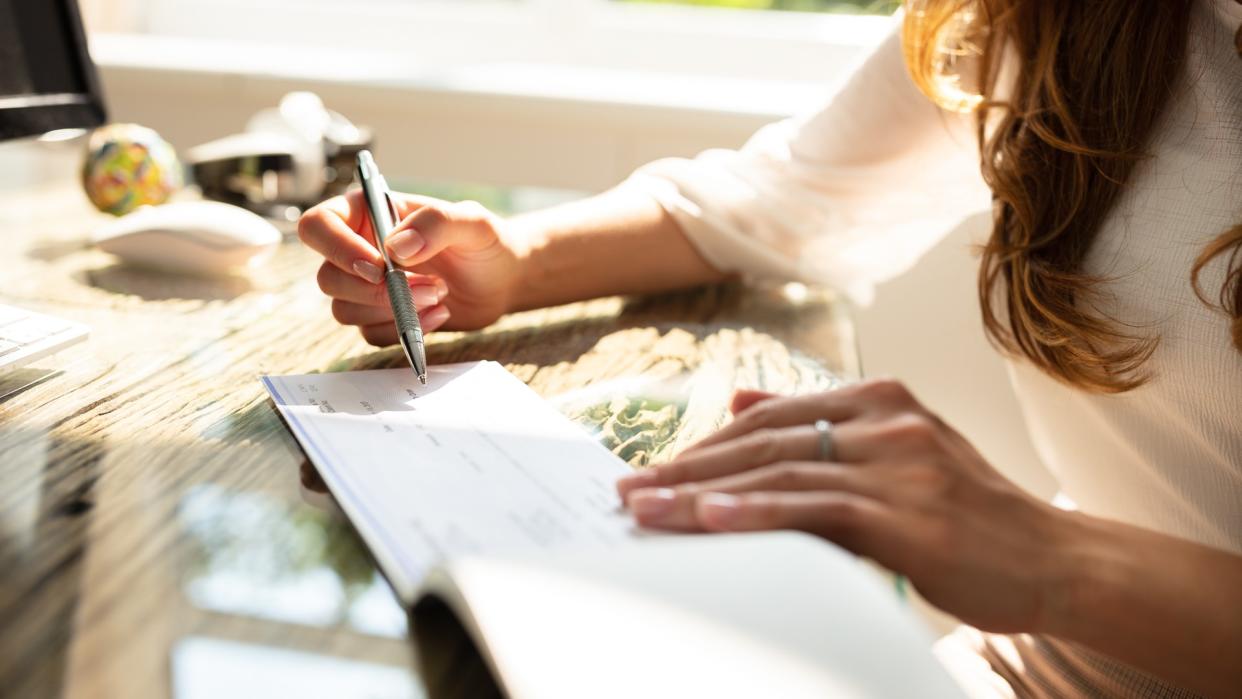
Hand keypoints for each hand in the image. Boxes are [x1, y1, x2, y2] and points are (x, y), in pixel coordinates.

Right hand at [298, 191, 521, 344]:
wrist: (502, 279)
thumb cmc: (485, 242)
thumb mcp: (472, 222)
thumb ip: (436, 224)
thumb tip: (396, 247)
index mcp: (367, 213)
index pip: (318, 225)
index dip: (337, 249)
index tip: (379, 267)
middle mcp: (358, 249)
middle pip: (327, 278)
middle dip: (375, 291)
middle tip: (428, 286)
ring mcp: (366, 286)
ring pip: (343, 310)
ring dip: (391, 311)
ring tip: (439, 295)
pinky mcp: (381, 317)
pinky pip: (370, 334)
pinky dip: (403, 331)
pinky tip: (439, 314)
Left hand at [616, 379, 1073, 633]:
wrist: (1055, 558)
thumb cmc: (969, 515)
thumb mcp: (897, 453)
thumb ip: (820, 424)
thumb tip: (737, 400)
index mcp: (880, 399)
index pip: (769, 416)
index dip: (704, 443)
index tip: (654, 468)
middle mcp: (886, 420)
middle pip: (762, 440)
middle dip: (688, 467)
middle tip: (629, 491)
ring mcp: (899, 463)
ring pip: (780, 471)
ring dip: (703, 491)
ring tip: (646, 510)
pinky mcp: (909, 512)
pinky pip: (817, 508)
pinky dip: (758, 510)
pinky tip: (712, 518)